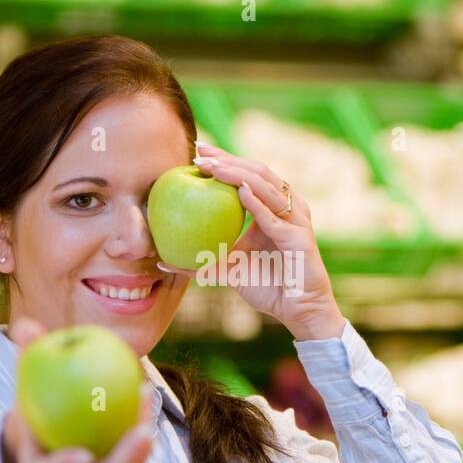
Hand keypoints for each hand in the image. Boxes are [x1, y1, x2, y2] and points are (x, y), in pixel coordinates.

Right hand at [0, 318, 154, 462]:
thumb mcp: (27, 376)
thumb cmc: (35, 395)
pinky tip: (145, 393)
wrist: (46, 419)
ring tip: (146, 409)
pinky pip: (132, 453)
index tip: (83, 455)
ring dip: (138, 450)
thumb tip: (25, 327)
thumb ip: (26, 355)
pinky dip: (139, 424)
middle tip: (141, 435)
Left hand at [158, 142, 345, 340]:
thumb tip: (163, 260)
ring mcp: (296, 221)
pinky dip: (258, 204)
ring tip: (214, 167)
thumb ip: (200, 262)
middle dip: (228, 159)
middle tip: (200, 152)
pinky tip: (240, 191)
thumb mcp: (228, 270)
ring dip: (239, 175)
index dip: (224, 160)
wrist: (297, 309)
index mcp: (272, 209)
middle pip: (257, 172)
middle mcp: (287, 208)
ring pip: (267, 188)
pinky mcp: (300, 239)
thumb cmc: (267, 287)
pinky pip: (276, 218)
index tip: (197, 152)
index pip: (247, 175)